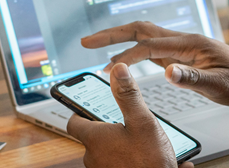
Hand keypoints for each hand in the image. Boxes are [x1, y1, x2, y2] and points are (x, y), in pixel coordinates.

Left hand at [67, 63, 193, 167]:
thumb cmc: (149, 163)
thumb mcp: (142, 122)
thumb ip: (128, 95)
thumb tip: (118, 70)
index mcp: (94, 138)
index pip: (74, 121)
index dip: (80, 111)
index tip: (89, 105)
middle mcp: (93, 157)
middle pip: (93, 137)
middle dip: (108, 129)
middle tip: (126, 122)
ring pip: (107, 152)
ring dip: (122, 146)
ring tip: (145, 142)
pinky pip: (119, 164)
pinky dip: (131, 160)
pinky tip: (155, 159)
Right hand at [81, 21, 228, 110]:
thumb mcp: (221, 87)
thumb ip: (194, 79)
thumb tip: (167, 73)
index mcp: (190, 44)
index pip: (148, 44)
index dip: (123, 51)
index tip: (102, 60)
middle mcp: (184, 41)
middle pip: (141, 29)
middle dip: (112, 34)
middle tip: (86, 42)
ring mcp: (183, 47)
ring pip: (145, 36)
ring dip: (120, 39)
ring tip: (97, 47)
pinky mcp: (184, 57)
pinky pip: (153, 48)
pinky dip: (134, 50)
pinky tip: (125, 58)